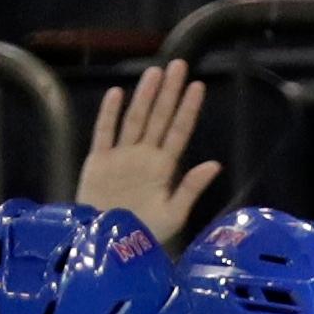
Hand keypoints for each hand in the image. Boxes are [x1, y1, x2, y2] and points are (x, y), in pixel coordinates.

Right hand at [75, 61, 221, 247]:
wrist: (108, 248)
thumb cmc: (144, 235)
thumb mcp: (174, 214)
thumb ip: (191, 188)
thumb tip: (215, 164)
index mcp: (164, 168)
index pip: (179, 132)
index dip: (188, 109)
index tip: (198, 86)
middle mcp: (144, 156)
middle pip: (159, 118)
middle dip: (169, 92)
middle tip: (179, 64)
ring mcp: (121, 157)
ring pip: (134, 120)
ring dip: (145, 97)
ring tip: (155, 72)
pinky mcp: (98, 162)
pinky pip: (104, 133)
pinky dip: (109, 114)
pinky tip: (117, 93)